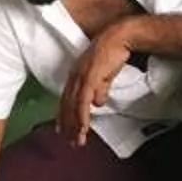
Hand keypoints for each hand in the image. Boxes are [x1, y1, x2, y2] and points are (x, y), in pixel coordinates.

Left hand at [59, 22, 135, 146]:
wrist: (119, 38)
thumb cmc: (112, 54)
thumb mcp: (105, 75)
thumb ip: (100, 89)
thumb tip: (98, 103)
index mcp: (76, 75)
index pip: (67, 99)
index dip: (64, 115)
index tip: (62, 129)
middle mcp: (74, 76)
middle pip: (67, 105)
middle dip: (68, 125)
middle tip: (69, 142)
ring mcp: (80, 77)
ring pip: (74, 106)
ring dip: (75, 125)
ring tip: (77, 140)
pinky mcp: (89, 78)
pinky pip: (83, 101)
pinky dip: (82, 116)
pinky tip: (84, 128)